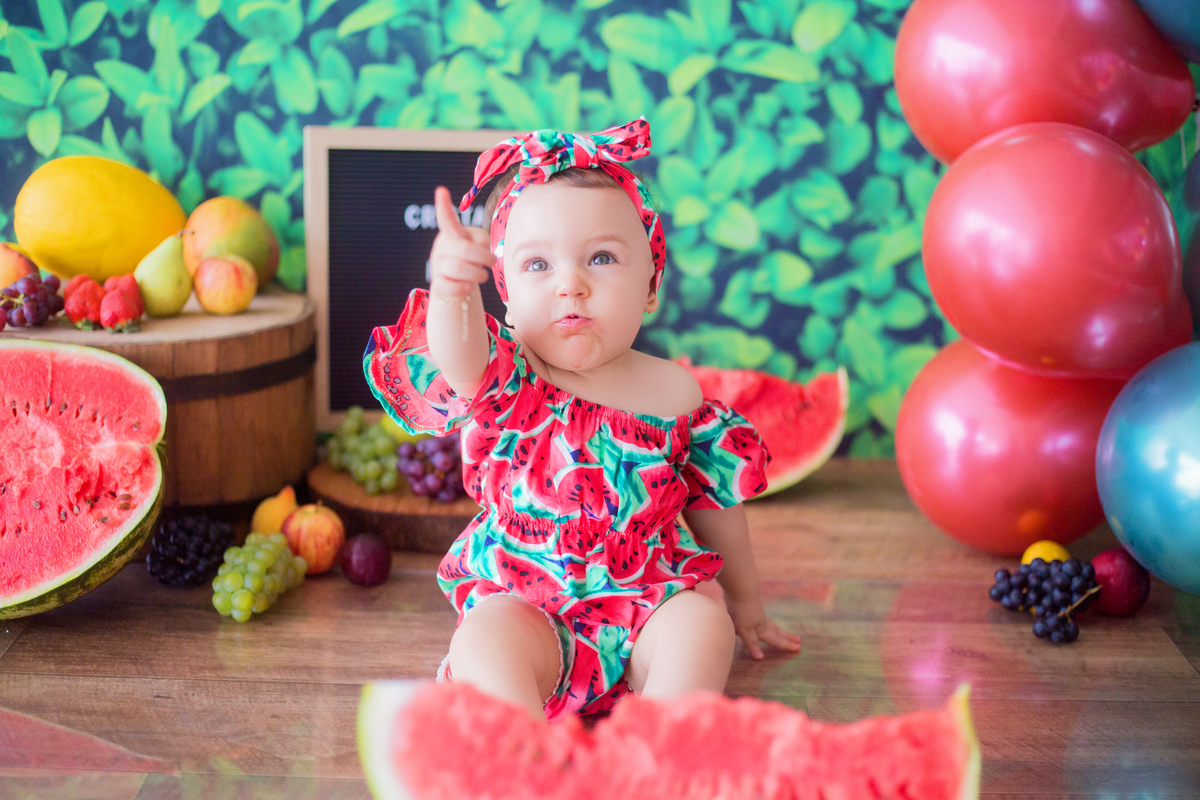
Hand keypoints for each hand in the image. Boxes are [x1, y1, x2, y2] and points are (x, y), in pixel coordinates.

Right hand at [429, 186, 493, 300]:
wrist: (457, 287)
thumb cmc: (472, 261)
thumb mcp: (478, 245)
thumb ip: (480, 239)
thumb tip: (479, 249)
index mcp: (451, 234)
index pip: (446, 219)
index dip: (443, 206)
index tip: (441, 190)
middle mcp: (441, 248)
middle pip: (463, 250)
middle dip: (483, 257)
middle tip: (492, 262)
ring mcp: (437, 267)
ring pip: (459, 270)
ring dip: (477, 274)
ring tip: (483, 275)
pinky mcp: (438, 286)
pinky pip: (453, 287)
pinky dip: (466, 288)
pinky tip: (469, 287)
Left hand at [726, 597, 800, 659]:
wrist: (740, 589)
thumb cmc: (741, 612)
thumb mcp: (744, 631)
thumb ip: (752, 643)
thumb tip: (760, 657)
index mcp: (762, 629)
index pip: (775, 640)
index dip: (785, 645)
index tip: (798, 648)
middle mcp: (762, 622)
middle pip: (777, 632)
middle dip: (787, 638)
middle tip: (799, 641)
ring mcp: (758, 614)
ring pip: (772, 624)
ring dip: (780, 631)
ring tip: (786, 633)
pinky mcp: (751, 606)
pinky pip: (764, 619)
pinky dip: (768, 623)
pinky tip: (763, 622)